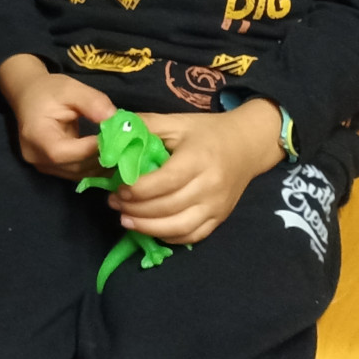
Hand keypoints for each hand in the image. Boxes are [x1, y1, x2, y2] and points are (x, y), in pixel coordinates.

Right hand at [0, 54, 113, 176]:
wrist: (28, 96)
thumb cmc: (48, 90)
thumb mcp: (71, 88)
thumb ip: (93, 102)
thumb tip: (115, 119)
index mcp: (36, 135)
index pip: (64, 152)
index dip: (91, 148)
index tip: (117, 138)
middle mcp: (36, 156)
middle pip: (74, 166)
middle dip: (101, 157)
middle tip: (126, 147)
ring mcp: (42, 166)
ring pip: (77, 173)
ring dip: (100, 165)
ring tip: (121, 152)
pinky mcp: (50, 168)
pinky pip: (75, 172)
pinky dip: (92, 166)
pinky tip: (108, 156)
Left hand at [110, 101, 286, 244]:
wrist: (248, 145)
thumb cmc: (207, 132)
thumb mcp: (176, 122)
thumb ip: (145, 126)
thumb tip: (111, 130)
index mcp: (198, 159)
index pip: (165, 181)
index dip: (138, 189)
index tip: (118, 187)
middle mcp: (210, 186)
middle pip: (168, 206)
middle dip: (136, 209)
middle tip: (114, 202)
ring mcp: (217, 206)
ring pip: (179, 227)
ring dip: (148, 228)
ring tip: (125, 220)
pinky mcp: (220, 218)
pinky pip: (192, 236)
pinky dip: (168, 236)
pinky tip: (150, 228)